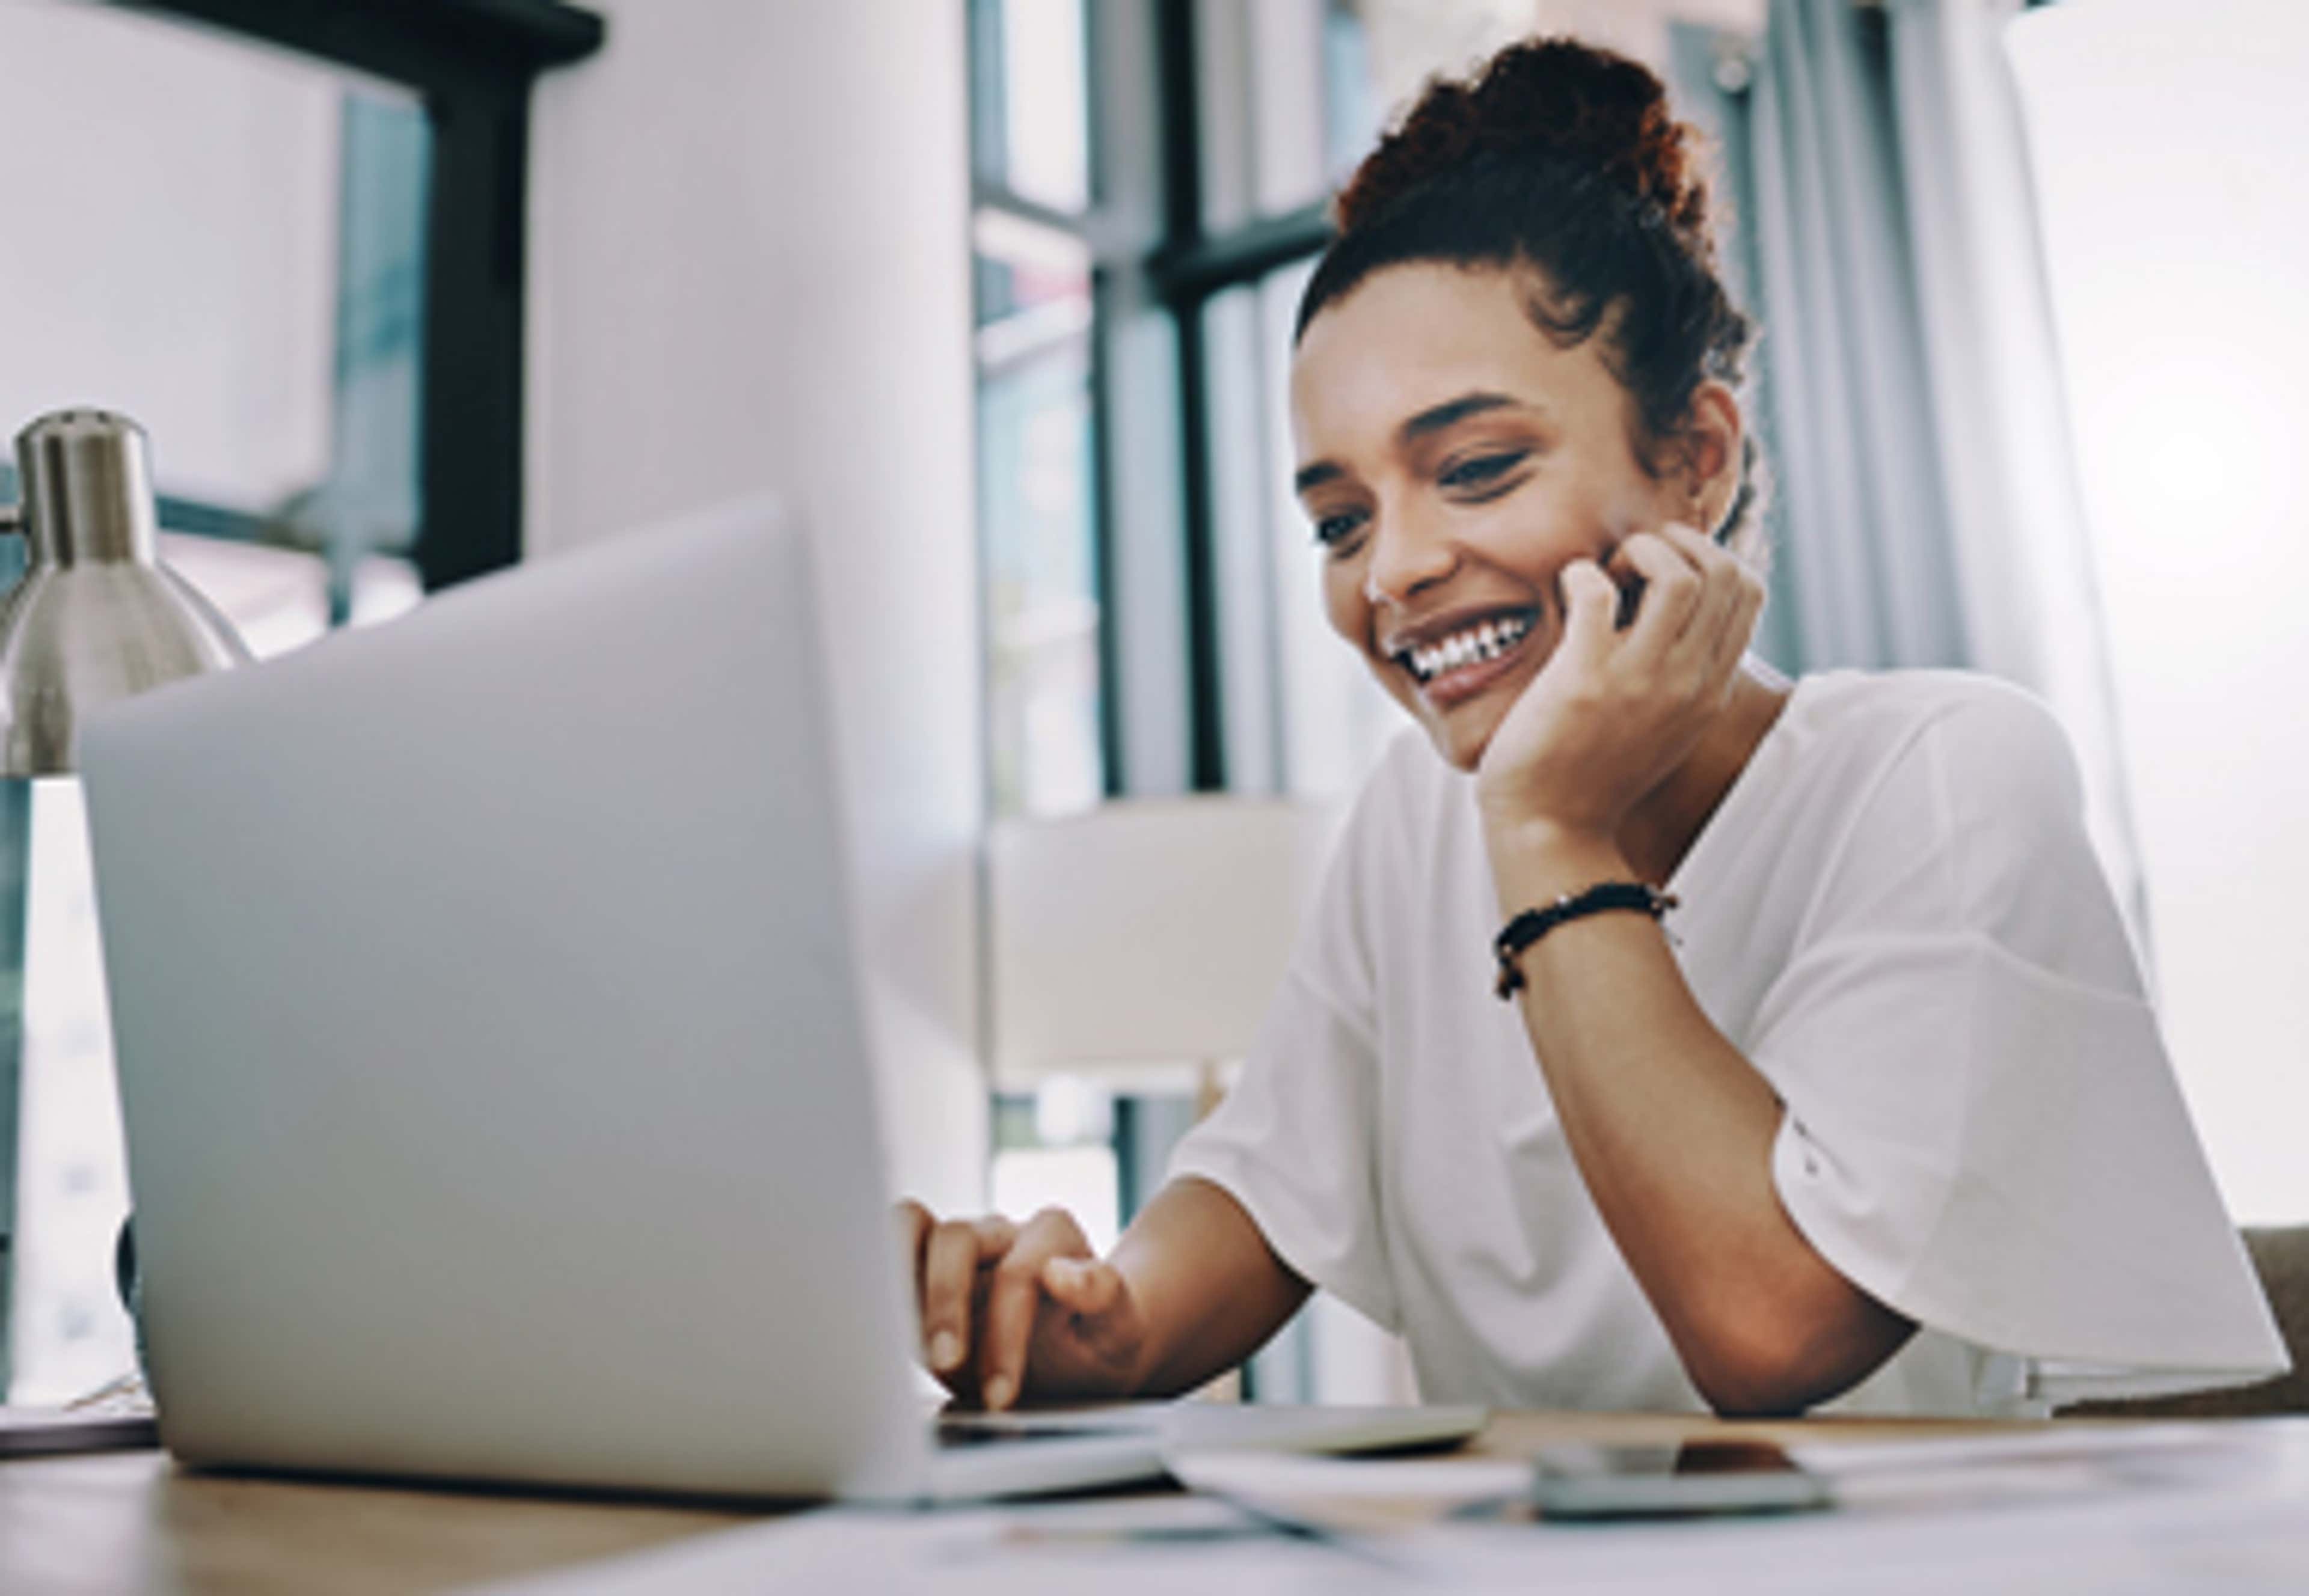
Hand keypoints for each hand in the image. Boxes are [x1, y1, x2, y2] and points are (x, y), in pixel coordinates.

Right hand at [893, 1200, 1148, 1409]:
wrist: (1078, 1355)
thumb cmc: (1097, 1343)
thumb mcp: (1120, 1335)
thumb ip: (1106, 1298)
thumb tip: (1062, 1270)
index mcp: (1052, 1237)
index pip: (1018, 1273)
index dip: (1005, 1334)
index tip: (1001, 1394)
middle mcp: (1001, 1232)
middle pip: (957, 1238)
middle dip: (946, 1304)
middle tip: (947, 1366)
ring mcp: (958, 1247)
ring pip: (909, 1226)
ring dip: (897, 1277)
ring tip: (894, 1334)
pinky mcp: (922, 1272)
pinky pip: (887, 1250)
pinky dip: (877, 1279)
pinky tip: (880, 1329)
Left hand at [1473, 522, 1764, 844]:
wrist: (1551, 828)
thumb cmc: (1594, 770)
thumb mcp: (1666, 724)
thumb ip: (1685, 675)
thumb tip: (1681, 610)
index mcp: (1711, 688)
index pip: (1749, 590)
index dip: (1708, 557)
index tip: (1662, 575)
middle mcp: (1688, 681)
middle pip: (1723, 571)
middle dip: (1676, 544)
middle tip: (1631, 568)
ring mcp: (1640, 680)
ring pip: (1677, 575)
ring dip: (1639, 552)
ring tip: (1606, 576)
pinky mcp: (1585, 678)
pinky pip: (1597, 592)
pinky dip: (1581, 574)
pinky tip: (1569, 590)